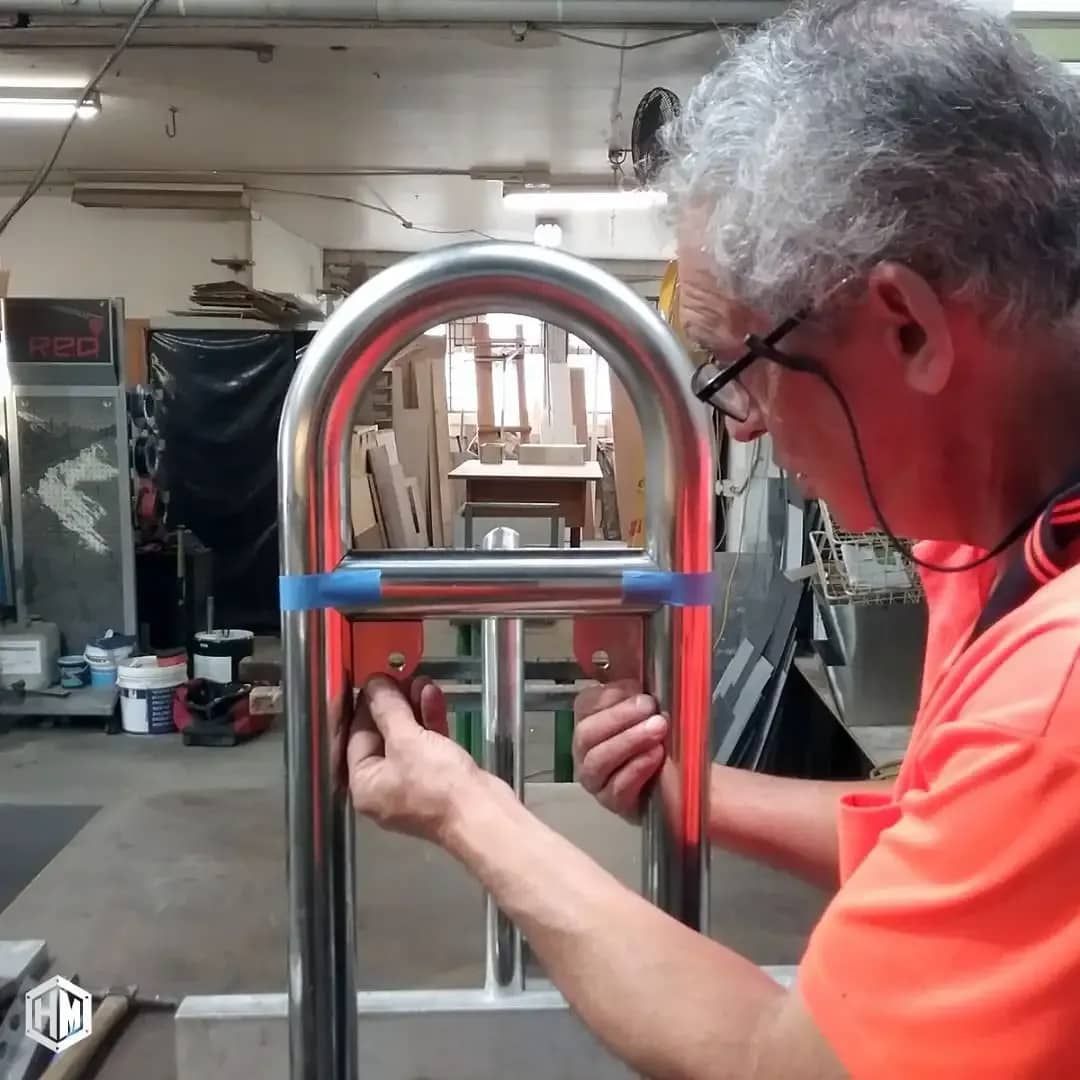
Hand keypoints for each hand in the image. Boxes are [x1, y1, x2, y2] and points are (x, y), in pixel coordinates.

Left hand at [347, 675, 481, 843]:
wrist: (483, 814)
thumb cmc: (436, 783)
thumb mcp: (406, 741)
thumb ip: (387, 709)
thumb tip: (373, 684)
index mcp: (365, 785)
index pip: (356, 737)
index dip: (365, 705)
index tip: (374, 678)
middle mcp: (384, 787)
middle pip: (382, 736)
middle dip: (393, 704)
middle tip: (399, 675)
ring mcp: (413, 783)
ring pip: (407, 738)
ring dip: (413, 708)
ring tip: (421, 680)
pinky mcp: (438, 779)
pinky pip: (427, 744)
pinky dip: (430, 721)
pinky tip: (434, 696)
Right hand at [572, 679, 668, 820]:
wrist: (687, 779)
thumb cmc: (664, 740)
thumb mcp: (650, 713)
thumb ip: (639, 695)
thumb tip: (638, 678)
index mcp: (592, 723)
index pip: (584, 705)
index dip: (610, 695)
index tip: (639, 688)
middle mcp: (586, 752)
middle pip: (586, 733)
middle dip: (619, 717)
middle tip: (651, 708)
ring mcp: (597, 781)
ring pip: (597, 761)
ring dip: (629, 741)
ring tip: (658, 729)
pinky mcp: (614, 804)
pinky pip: (617, 787)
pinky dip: (637, 768)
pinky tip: (656, 756)